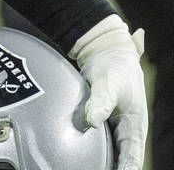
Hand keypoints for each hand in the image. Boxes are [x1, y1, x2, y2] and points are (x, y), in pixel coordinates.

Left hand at [69, 15, 147, 169]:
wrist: (105, 50)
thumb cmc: (113, 65)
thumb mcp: (108, 81)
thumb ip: (100, 101)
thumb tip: (91, 121)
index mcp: (135, 126)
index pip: (132, 158)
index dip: (125, 169)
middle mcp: (125, 131)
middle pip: (119, 160)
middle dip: (110, 167)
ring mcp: (111, 127)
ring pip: (106, 152)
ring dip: (98, 161)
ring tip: (79, 166)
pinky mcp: (96, 121)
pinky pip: (93, 140)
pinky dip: (86, 149)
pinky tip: (72, 157)